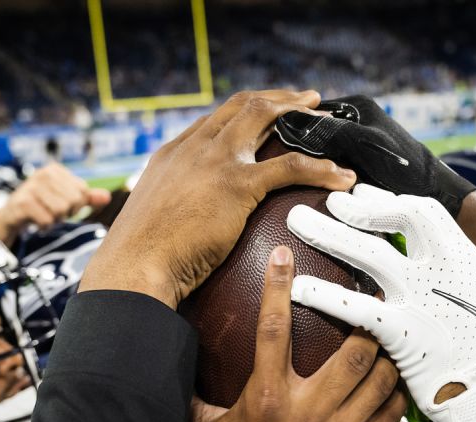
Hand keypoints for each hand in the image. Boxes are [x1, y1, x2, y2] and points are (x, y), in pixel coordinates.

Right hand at [0, 163, 110, 244]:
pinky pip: (46, 220)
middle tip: (52, 212)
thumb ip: (86, 198)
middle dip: (65, 213)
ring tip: (44, 215)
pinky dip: (44, 226)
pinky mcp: (23, 202)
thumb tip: (107, 197)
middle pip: (73, 201)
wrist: (11, 215)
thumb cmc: (41, 205)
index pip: (83, 191)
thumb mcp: (64, 198)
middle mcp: (43, 173)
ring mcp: (31, 186)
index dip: (77, 205)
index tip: (62, 205)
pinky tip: (36, 221)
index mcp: (56, 170)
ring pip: (60, 211)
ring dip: (54, 220)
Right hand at [83, 89, 357, 308]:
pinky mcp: (236, 185)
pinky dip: (320, 168)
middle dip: (281, 99)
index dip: (248, 111)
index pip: (217, 119)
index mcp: (173, 154)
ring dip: (302, 117)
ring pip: (266, 118)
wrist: (134, 267)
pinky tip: (341, 177)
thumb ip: (172, 211)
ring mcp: (215, 161)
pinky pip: (289, 167)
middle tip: (309, 102)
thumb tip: (181, 230)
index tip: (270, 112)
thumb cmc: (140, 259)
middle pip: (244, 105)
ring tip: (330, 121)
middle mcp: (194, 147)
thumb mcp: (152, 222)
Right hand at [184, 246, 404, 421]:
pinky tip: (399, 377)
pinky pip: (386, 419)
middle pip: (353, 351)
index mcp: (263, 400)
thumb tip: (179, 350)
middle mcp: (304, 415)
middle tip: (375, 294)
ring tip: (396, 330)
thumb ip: (195, 388)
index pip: (273, 330)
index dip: (281, 287)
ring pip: (379, 382)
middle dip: (368, 318)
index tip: (287, 256)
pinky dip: (396, 395)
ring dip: (389, 353)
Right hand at [276, 95, 475, 215]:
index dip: (287, 129)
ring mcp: (359, 145)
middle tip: (272, 167)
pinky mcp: (363, 166)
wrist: (439, 197)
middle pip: (313, 133)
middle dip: (296, 149)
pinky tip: (307, 197)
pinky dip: (321, 181)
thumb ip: (329, 132)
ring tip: (284, 183)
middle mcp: (356, 122)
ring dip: (308, 168)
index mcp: (356, 108)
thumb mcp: (363, 146)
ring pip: (322, 154)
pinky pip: (333, 170)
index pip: (309, 112)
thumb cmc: (405, 170)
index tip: (267, 148)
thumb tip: (290, 125)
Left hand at [287, 184, 475, 421]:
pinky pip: (356, 309)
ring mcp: (421, 299)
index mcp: (462, 257)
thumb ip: (449, 271)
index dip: (388, 201)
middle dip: (356, 209)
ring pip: (369, 254)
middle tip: (327, 202)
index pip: (422, 211)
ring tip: (297, 222)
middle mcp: (442, 270)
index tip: (361, 195)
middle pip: (391, 222)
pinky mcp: (403, 333)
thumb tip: (422, 255)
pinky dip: (326, 295)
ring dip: (329, 234)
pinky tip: (298, 288)